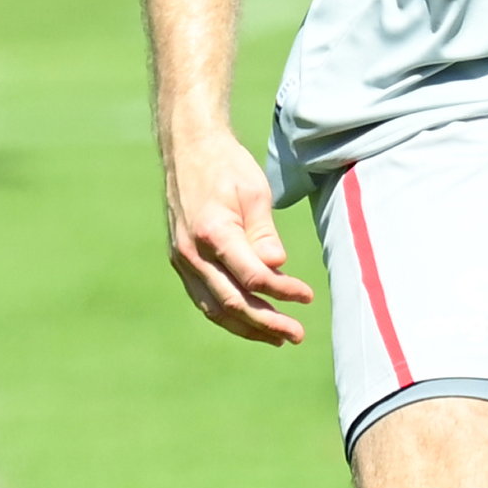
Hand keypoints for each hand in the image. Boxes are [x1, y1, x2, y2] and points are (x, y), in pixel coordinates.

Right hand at [164, 129, 314, 344]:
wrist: (188, 149)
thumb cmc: (226, 166)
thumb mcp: (254, 191)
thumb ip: (264, 233)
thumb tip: (276, 267)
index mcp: (212, 232)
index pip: (252, 276)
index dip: (282, 292)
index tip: (307, 297)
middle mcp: (191, 252)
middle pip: (232, 302)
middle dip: (267, 323)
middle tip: (296, 335)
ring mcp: (181, 260)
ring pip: (214, 308)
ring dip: (247, 328)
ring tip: (277, 338)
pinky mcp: (180, 261)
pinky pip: (203, 298)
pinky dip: (227, 315)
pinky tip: (249, 323)